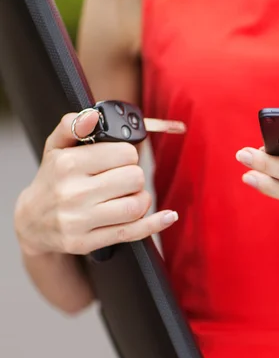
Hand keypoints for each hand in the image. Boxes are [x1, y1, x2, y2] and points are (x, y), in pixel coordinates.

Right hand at [14, 110, 184, 256]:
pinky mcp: (87, 242)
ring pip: (135, 206)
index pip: (125, 153)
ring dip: (141, 199)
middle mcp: (73, 193)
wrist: (31, 222)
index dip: (128, 155)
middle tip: (123, 179)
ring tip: (129, 196)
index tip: (119, 160)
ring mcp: (79, 220)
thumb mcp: (55, 148)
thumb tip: (92, 115)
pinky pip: (131, 232)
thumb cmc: (52, 180)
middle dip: (135, 176)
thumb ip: (72, 125)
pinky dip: (155, 224)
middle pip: (134, 179)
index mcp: (67, 164)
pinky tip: (168, 216)